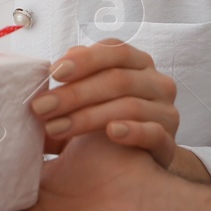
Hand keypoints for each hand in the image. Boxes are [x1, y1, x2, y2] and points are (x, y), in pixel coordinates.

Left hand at [30, 41, 210, 181]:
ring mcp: (166, 111)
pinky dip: (132, 131)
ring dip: (88, 117)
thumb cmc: (105, 120)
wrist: (140, 160)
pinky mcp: (169, 142)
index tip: (54, 73)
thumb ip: (70, 83)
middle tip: (41, 107)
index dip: (84, 59)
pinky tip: (111, 132)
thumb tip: (43, 77)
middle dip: (74, 94)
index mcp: (137, 62)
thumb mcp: (86, 97)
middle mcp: (156, 82)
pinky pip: (154, 133)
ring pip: (130, 106)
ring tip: (56, 128)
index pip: (114, 50)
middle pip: (117, 80)